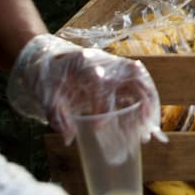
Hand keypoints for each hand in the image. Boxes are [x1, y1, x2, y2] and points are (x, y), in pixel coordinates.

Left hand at [8, 34, 162, 145]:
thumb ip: (56, 116)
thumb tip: (69, 138)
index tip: (99, 128)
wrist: (47, 56)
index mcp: (84, 63)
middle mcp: (104, 62)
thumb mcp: (45, 94)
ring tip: (149, 129)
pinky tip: (143, 122)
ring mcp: (113, 67)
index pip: (101, 82)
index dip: (103, 106)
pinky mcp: (118, 74)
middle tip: (143, 128)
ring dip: (149, 103)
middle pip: (132, 75)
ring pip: (140, 80)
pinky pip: (137, 86)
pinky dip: (144, 103)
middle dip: (141, 102)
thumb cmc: (47, 75)